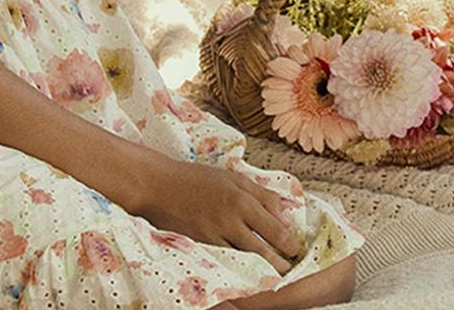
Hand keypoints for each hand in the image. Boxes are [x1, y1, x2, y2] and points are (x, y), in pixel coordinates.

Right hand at [127, 159, 300, 272]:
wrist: (158, 186)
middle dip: (279, 261)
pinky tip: (245, 271)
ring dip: (261, 268)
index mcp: (242, 199)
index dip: (288, 242)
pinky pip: (223, 260)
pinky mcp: (199, 245)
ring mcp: (213, 235)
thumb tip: (284, 214)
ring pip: (244, 258)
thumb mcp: (233, 178)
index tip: (295, 249)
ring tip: (273, 275)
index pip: (275, 227)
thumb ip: (261, 195)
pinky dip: (237, 267)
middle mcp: (230, 219)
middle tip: (289, 269)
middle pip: (263, 247)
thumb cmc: (196, 179)